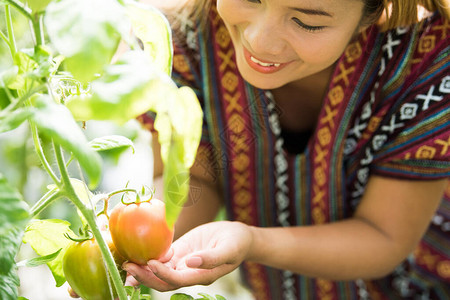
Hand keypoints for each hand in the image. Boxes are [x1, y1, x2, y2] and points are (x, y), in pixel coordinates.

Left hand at [122, 221, 252, 291]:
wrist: (239, 236)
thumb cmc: (237, 242)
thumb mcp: (229, 249)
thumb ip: (212, 258)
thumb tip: (191, 262)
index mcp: (201, 275)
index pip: (178, 279)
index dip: (163, 274)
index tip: (152, 262)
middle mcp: (189, 273)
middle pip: (163, 281)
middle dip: (145, 276)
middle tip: (128, 266)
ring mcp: (184, 264)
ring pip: (160, 272)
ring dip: (144, 270)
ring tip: (127, 264)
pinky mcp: (181, 253)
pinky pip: (163, 259)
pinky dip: (150, 260)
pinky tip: (137, 255)